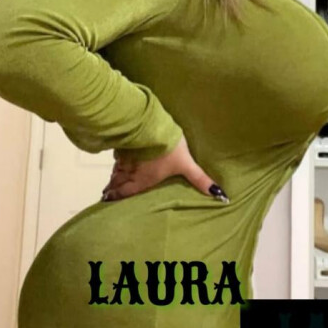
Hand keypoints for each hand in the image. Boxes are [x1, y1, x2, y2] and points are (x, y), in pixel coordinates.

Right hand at [102, 137, 229, 203]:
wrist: (151, 124)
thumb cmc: (168, 149)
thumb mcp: (186, 164)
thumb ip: (200, 179)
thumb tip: (221, 195)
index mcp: (143, 181)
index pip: (125, 194)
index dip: (117, 199)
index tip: (109, 202)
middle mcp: (130, 172)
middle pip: (118, 183)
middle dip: (113, 190)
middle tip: (106, 196)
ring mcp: (125, 158)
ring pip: (116, 171)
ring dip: (113, 178)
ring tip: (109, 184)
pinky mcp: (124, 144)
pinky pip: (117, 157)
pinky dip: (116, 162)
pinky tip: (117, 161)